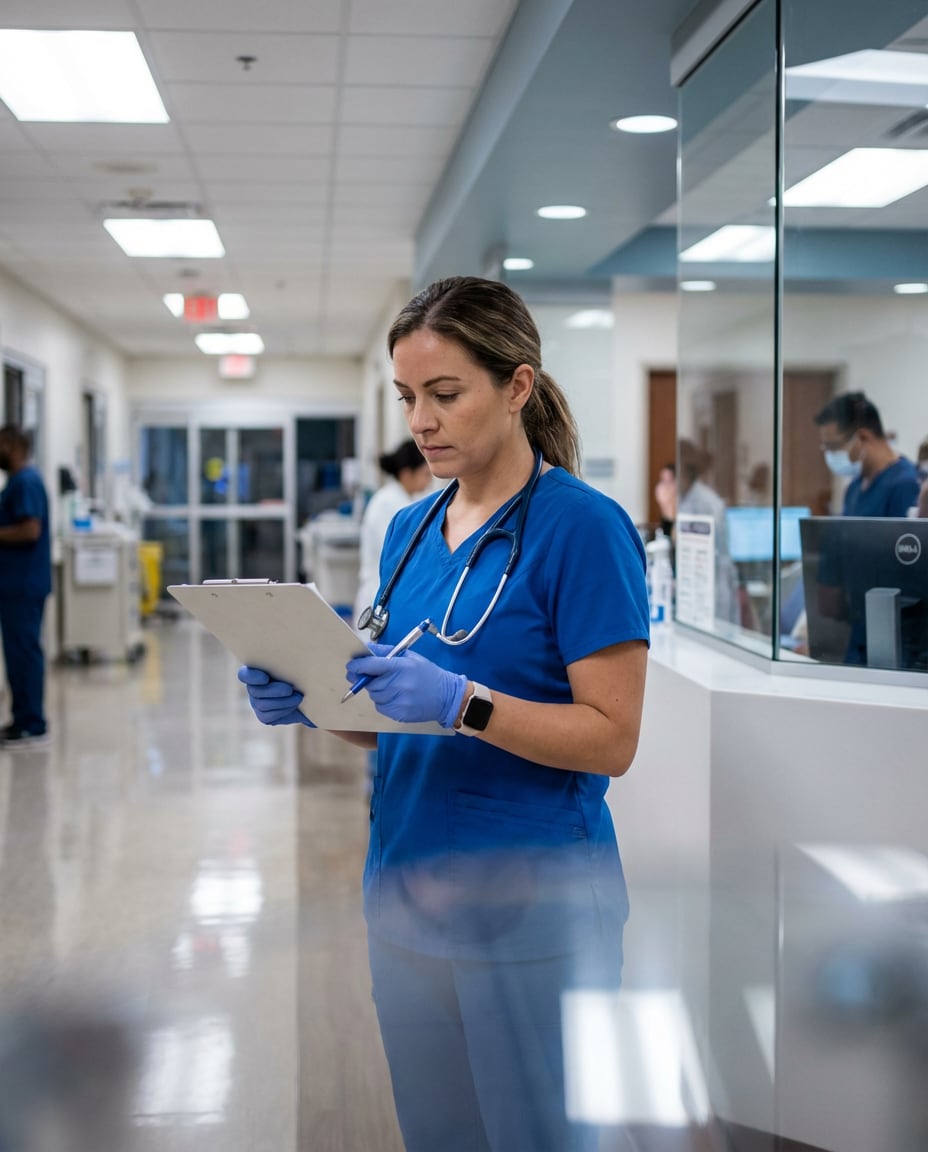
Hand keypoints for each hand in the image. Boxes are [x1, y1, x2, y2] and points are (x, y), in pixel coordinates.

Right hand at [237, 666, 315, 726]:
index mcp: (257, 672)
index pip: (244, 675)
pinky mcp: (264, 716)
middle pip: (255, 691)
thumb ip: (289, 664)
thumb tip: (294, 654)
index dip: (252, 677)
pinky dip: (283, 710)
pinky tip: (294, 705)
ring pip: (262, 705)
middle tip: (290, 689)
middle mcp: (254, 688)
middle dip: (274, 691)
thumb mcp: (296, 668)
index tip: (266, 678)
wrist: (310, 696)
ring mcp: (257, 703)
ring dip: (282, 701)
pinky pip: (268, 716)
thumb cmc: (302, 675)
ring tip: (298, 697)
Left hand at [346, 643, 466, 727]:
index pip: (371, 665)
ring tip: (391, 686)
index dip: (357, 666)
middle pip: (370, 683)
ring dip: (376, 691)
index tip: (351, 667)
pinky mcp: (400, 714)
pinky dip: (383, 702)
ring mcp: (400, 701)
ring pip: (374, 696)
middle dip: (367, 680)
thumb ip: (386, 652)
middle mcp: (400, 684)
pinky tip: (396, 697)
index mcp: (402, 666)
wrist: (446, 696)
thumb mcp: (409, 656)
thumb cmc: (427, 673)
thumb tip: (366, 650)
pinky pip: (380, 707)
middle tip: (371, 677)